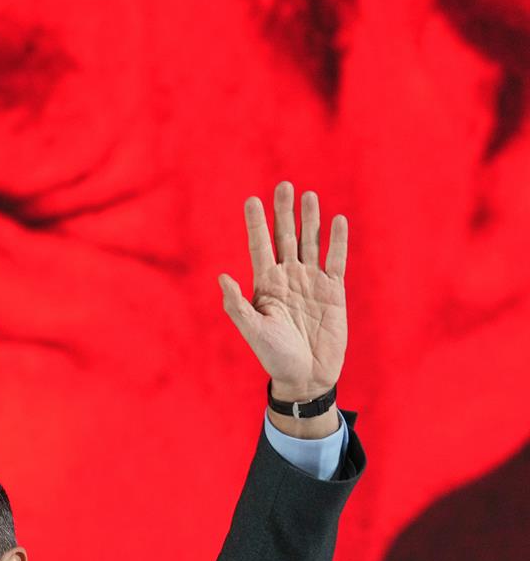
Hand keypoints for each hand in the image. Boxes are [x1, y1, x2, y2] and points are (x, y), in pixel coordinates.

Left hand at [218, 181, 347, 400]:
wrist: (306, 375)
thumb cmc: (274, 356)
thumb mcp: (253, 330)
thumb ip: (237, 305)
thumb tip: (222, 277)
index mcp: (265, 285)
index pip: (260, 246)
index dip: (256, 223)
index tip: (251, 199)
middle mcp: (288, 278)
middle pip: (286, 237)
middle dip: (284, 212)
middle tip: (283, 185)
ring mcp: (311, 281)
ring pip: (311, 242)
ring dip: (310, 220)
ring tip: (309, 196)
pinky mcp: (334, 290)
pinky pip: (336, 260)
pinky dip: (338, 241)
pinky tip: (338, 220)